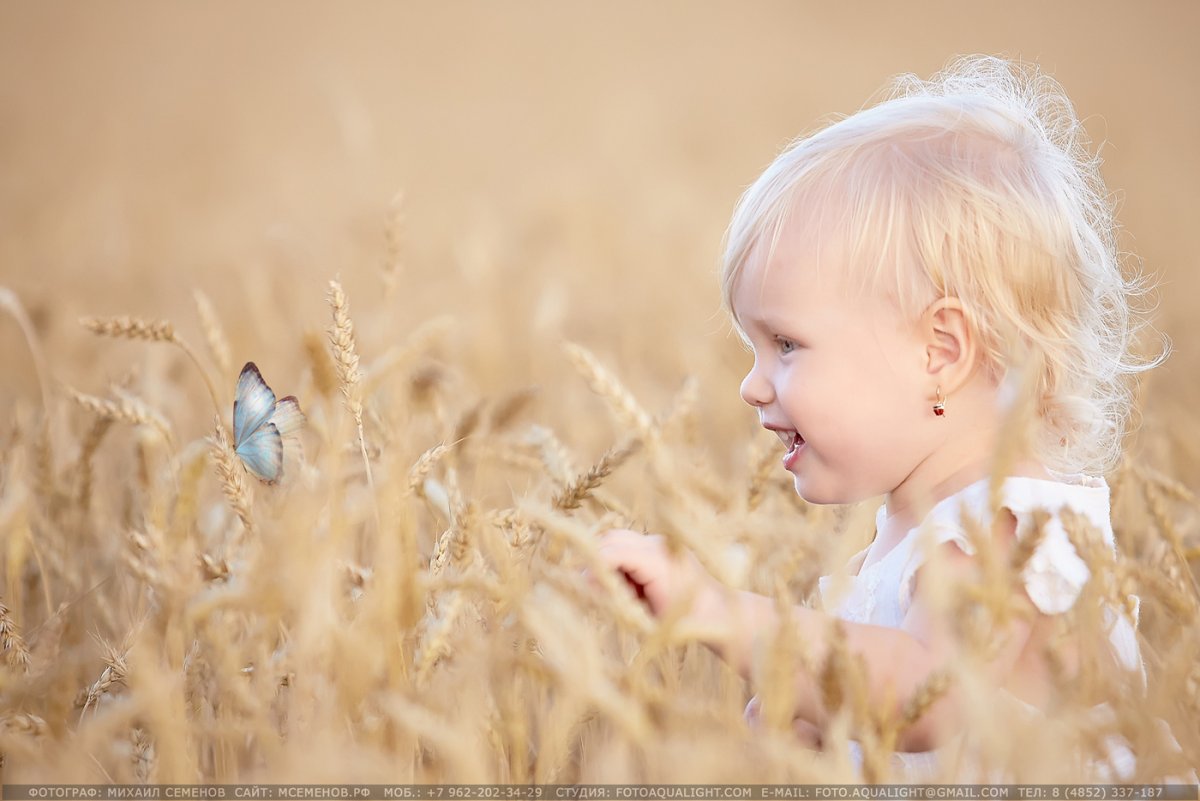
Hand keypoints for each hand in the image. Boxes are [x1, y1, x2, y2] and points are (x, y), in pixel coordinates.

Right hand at [594, 528, 722, 621]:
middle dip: (597, 561)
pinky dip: (622, 564)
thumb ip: (616, 598)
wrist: (719, 615)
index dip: (592, 568)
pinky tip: (632, 588)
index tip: (582, 587)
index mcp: (656, 561)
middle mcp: (658, 544)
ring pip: (618, 540)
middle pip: (611, 539)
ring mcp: (660, 542)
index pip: (611, 552)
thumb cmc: (684, 623)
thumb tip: (587, 583)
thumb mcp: (645, 617)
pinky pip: (631, 547)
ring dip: (609, 562)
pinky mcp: (661, 546)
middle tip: (593, 590)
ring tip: (619, 591)